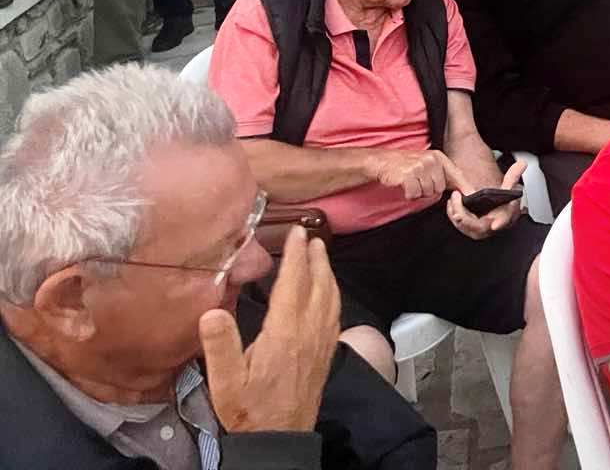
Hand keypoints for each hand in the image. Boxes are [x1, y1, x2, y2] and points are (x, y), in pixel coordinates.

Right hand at [199, 226, 338, 432]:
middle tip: (314, 236)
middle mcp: (309, 331)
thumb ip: (220, 345)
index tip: (299, 232)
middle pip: (319, 285)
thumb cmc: (248, 409)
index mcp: (285, 332)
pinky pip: (335, 314)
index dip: (297, 255)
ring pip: (331, 298)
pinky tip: (328, 294)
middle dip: (317, 258)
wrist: (279, 439)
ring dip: (328, 273)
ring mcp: (322, 342)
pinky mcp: (326, 354)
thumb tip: (212, 310)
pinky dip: (333, 295)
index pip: (294, 283)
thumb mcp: (224, 380)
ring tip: (322, 257)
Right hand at [366, 148, 471, 200]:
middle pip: (439, 189)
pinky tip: (404, 185)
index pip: (455, 174)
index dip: (464, 186)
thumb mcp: (429, 166)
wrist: (383, 162)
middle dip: (429, 190)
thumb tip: (464, 190)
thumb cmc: (407, 166)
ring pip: (427, 193)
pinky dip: (409, 194)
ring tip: (411, 182)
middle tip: (418, 182)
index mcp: (439, 157)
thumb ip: (445, 176)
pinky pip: (415, 195)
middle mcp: (431, 160)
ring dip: (418, 192)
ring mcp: (420, 167)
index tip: (472, 195)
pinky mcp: (408, 175)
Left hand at [445, 160, 525, 240]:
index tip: (494, 224)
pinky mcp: (469, 229)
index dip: (500, 222)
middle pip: (478, 227)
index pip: (503, 222)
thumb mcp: (508, 185)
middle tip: (458, 199)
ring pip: (465, 227)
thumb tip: (522, 164)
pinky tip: (452, 204)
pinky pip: (459, 225)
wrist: (495, 205)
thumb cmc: (502, 198)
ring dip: (456, 213)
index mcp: (505, 216)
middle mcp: (492, 226)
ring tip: (454, 198)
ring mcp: (479, 229)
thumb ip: (513, 175)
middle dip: (465, 216)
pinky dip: (453, 215)